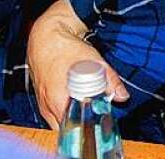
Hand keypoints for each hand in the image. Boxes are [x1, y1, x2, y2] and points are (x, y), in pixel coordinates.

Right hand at [28, 0, 127, 129]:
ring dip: (72, 120)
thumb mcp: (92, 61)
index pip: (73, 128)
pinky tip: (76, 104)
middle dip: (81, 126)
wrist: (45, 36)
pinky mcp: (42, 100)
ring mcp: (43, 104)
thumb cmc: (66, 48)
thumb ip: (109, 80)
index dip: (87, 128)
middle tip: (96, 118)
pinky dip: (65, 113)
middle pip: (65, 129)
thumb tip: (122, 96)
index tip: (100, 125)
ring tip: (87, 111)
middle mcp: (47, 106)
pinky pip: (53, 115)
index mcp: (58, 99)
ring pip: (58, 123)